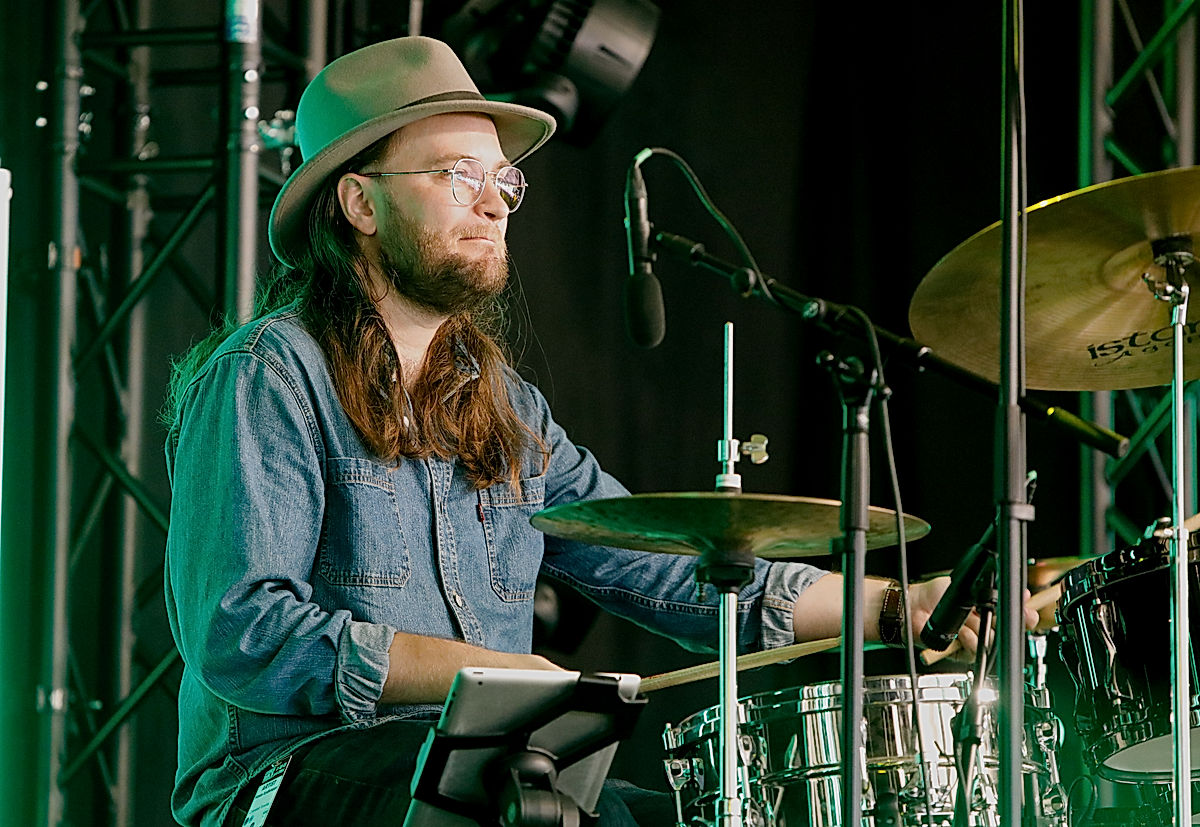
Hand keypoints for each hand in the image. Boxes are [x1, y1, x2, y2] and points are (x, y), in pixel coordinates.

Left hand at [907, 576, 1037, 661]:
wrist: (912, 607)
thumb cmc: (932, 595)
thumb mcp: (962, 587)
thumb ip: (985, 591)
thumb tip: (1011, 590)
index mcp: (983, 608)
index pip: (1009, 614)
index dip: (1022, 615)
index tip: (1028, 612)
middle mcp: (980, 624)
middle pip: (1004, 630)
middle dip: (1004, 624)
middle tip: (998, 618)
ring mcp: (971, 638)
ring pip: (990, 641)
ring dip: (978, 630)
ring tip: (965, 622)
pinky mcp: (961, 651)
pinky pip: (974, 651)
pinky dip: (967, 640)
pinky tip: (958, 632)